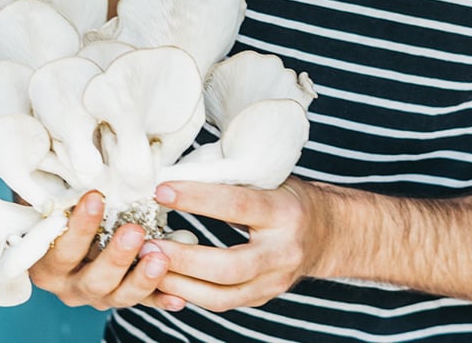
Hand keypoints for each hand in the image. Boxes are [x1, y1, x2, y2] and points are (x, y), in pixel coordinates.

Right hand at [27, 189, 186, 310]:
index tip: (95, 196)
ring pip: (118, 296)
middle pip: (92, 280)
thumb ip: (60, 191)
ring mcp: (96, 295)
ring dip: (141, 279)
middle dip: (115, 257)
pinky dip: (161, 299)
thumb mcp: (54, 199)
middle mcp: (69, 285)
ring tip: (160, 258)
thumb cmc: (61, 207)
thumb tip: (75, 162)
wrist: (71, 229)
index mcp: (47, 264)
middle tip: (135, 231)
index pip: (60, 251)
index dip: (77, 227)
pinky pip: (144, 302)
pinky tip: (177, 296)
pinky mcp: (121, 297)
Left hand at [148, 178, 327, 310]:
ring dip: (178, 282)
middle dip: (181, 258)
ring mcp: (275, 281)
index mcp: (285, 211)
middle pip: (228, 265)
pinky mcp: (263, 298)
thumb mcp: (269, 178)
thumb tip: (176, 169)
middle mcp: (283, 251)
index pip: (238, 205)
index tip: (161, 190)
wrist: (327, 233)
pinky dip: (189, 294)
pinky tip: (164, 281)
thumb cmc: (288, 196)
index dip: (197, 198)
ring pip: (221, 295)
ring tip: (145, 265)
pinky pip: (221, 303)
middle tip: (144, 244)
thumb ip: (231, 178)